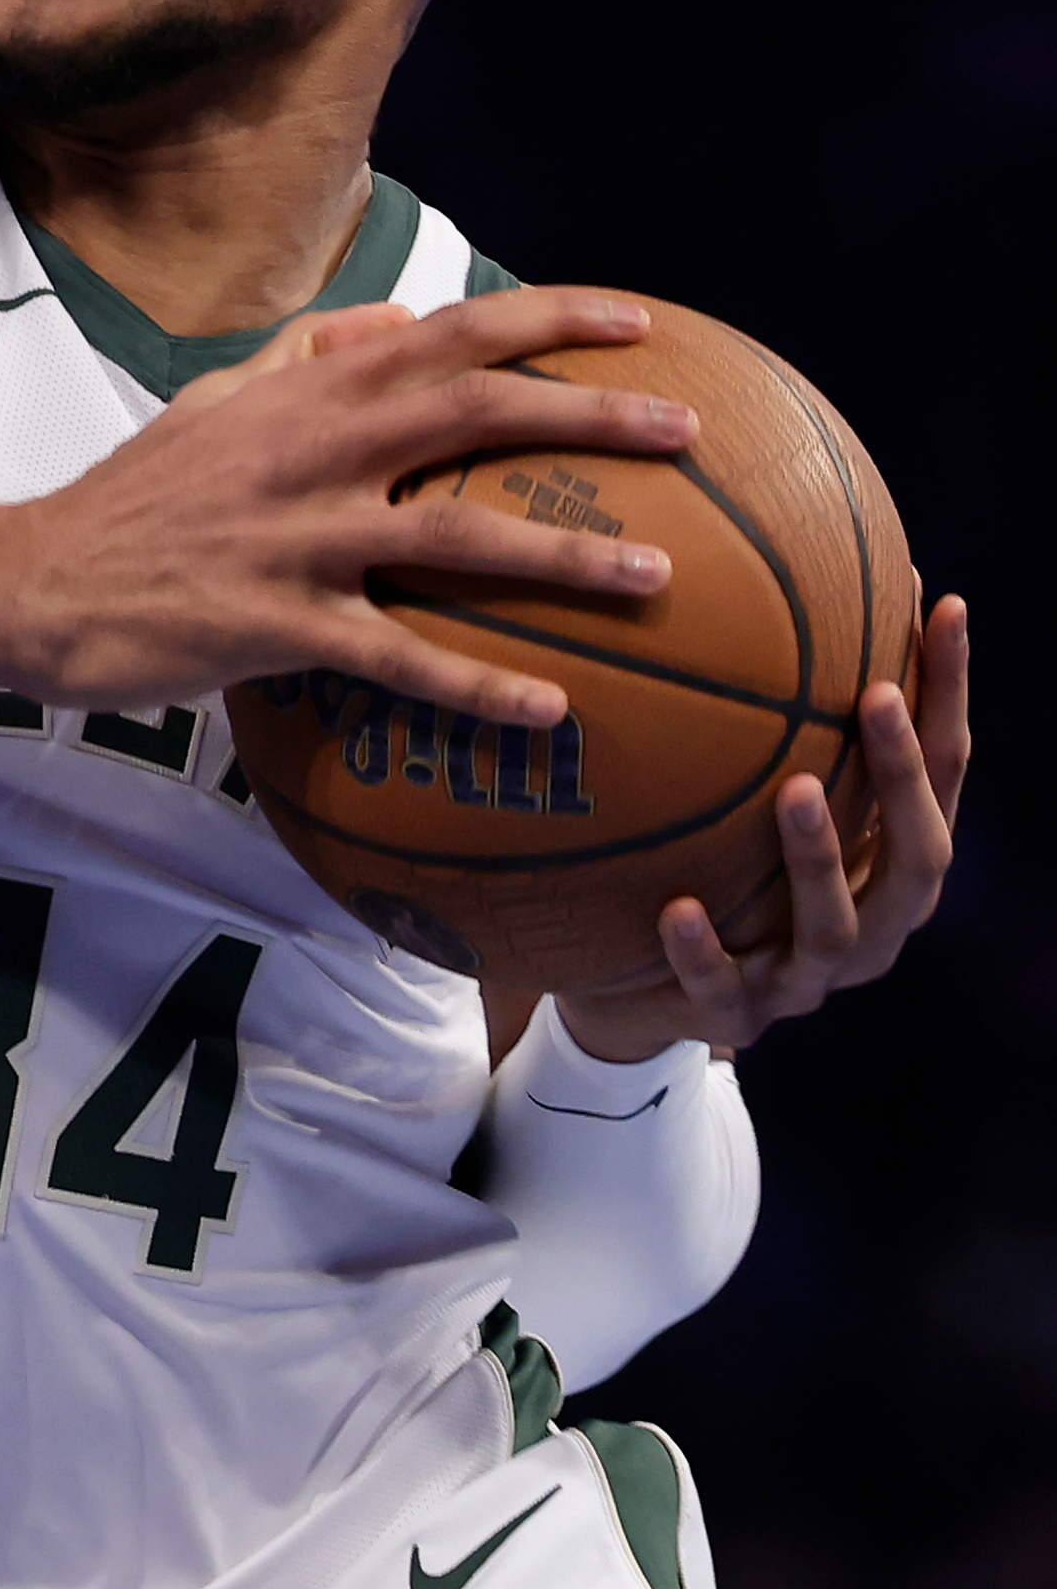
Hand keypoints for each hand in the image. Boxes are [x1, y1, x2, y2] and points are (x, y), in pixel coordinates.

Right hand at [0, 287, 695, 726]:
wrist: (29, 581)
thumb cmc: (128, 499)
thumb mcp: (208, 402)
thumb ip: (302, 357)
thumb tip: (393, 318)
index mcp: (302, 394)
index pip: (445, 332)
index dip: (547, 320)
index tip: (637, 322)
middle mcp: (310, 452)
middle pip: (472, 412)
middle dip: (587, 415)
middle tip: (686, 433)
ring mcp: (295, 539)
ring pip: (453, 536)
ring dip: (563, 555)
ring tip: (655, 576)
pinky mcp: (275, 624)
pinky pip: (395, 656)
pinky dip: (475, 683)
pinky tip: (547, 711)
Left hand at [553, 595, 969, 1060]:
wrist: (638, 995)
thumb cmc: (715, 869)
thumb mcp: (750, 795)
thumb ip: (778, 722)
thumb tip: (777, 569)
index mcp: (890, 863)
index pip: (943, 769)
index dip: (949, 691)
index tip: (942, 603)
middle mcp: (873, 925)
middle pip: (920, 853)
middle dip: (902, 776)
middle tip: (872, 697)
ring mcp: (807, 979)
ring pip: (835, 927)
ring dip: (819, 857)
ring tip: (793, 791)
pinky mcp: (737, 1019)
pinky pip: (722, 987)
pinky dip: (703, 949)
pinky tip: (676, 908)